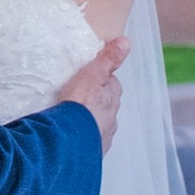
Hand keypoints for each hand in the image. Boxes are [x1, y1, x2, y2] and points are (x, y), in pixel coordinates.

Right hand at [54, 31, 127, 149]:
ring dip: (88, 121)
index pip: (112, 84)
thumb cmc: (80, 106)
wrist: (69, 141)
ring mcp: (101, 136)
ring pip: (97, 124)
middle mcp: (111, 118)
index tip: (89, 76)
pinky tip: (68, 135)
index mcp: (112, 98)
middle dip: (95, 101)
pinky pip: (87, 142)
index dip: (101, 79)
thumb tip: (125, 42)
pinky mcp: (90, 152)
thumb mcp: (92, 74)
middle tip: (77, 96)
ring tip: (70, 117)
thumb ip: (108, 59)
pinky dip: (81, 137)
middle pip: (106, 105)